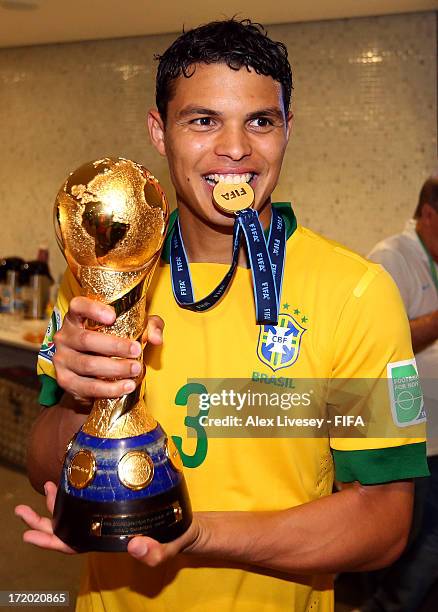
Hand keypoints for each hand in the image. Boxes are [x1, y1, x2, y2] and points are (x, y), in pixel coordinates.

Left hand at [15, 481, 203, 563]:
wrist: (185, 525)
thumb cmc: (174, 538)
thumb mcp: (167, 548)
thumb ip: (153, 552)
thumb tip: (134, 547)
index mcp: (106, 541)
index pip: (72, 545)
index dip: (50, 541)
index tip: (28, 535)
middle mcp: (100, 529)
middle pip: (64, 529)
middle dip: (40, 522)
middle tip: (20, 510)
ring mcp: (104, 516)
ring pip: (73, 513)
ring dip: (54, 503)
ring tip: (45, 486)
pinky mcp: (113, 503)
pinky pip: (87, 500)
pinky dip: (76, 490)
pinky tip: (72, 477)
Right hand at [53, 296, 163, 401]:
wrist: (90, 378)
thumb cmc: (110, 346)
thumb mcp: (131, 330)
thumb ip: (148, 327)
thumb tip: (156, 338)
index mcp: (76, 318)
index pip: (78, 306)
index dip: (93, 309)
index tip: (112, 316)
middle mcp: (64, 336)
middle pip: (87, 340)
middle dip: (115, 346)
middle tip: (136, 350)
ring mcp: (61, 359)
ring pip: (89, 364)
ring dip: (116, 368)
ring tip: (136, 369)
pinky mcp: (65, 381)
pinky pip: (89, 387)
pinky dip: (110, 388)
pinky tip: (127, 386)